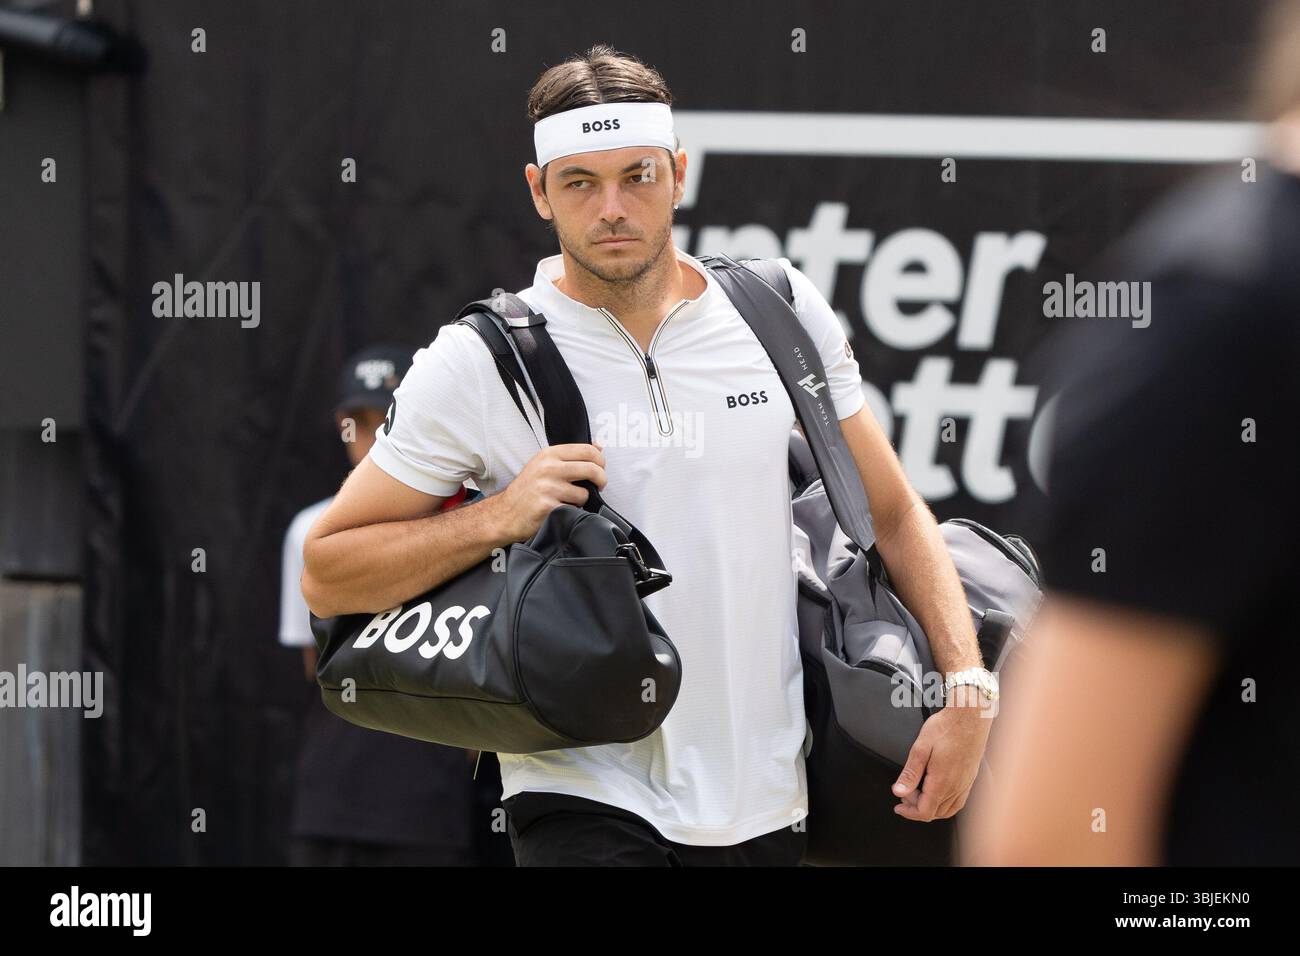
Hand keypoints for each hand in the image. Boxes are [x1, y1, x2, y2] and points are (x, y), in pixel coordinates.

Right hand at [492, 442, 606, 541]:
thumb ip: (571, 455)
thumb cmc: (527, 490)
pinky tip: (559, 510)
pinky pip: (574, 509)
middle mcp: (548, 468)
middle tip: (599, 486)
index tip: (601, 469)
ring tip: (568, 501)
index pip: (587, 450)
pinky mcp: (547, 506)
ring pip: (584, 493)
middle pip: (591, 469)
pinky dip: (571, 512)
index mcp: (549, 454)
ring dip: (581, 500)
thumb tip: (598, 446)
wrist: (505, 513)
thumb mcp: (544, 464)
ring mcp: (547, 487)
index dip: (600, 461)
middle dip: (601, 480)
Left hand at [891, 695, 993, 820]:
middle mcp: (956, 787)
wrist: (971, 716)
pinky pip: (958, 801)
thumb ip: (910, 773)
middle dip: (916, 808)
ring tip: (918, 793)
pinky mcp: (971, 778)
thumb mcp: (921, 748)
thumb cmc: (947, 727)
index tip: (898, 806)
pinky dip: (945, 803)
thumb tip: (899, 792)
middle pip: (935, 813)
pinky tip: (936, 791)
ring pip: (948, 809)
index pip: (925, 812)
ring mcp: (966, 784)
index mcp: (942, 782)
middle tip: (905, 792)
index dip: (909, 813)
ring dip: (931, 807)